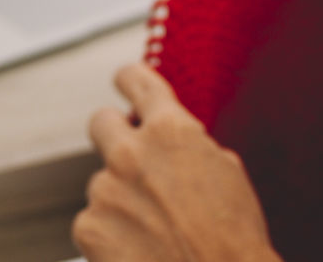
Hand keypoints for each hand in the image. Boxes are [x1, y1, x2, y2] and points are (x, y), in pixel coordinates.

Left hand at [74, 63, 281, 261]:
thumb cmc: (234, 238)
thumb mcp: (227, 173)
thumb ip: (192, 146)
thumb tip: (177, 143)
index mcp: (170, 131)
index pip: (137, 81)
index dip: (129, 78)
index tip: (125, 80)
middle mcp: (130, 153)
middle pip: (100, 121)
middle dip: (114, 133)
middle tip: (130, 154)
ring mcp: (105, 190)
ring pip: (102, 182)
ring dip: (120, 197)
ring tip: (153, 228)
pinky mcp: (88, 227)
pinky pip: (93, 220)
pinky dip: (110, 233)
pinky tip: (137, 249)